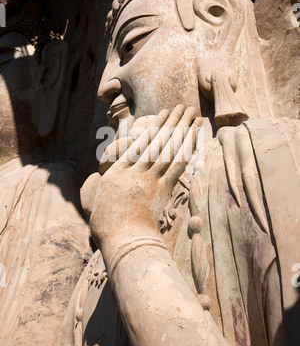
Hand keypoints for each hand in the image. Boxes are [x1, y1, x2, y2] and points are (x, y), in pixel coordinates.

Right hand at [89, 105, 201, 259]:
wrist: (121, 240)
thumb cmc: (106, 224)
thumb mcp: (95, 199)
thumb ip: (99, 183)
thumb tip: (100, 175)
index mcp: (118, 170)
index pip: (140, 142)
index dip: (156, 126)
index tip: (165, 113)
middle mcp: (135, 170)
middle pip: (158, 141)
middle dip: (173, 121)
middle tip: (185, 106)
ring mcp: (149, 179)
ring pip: (169, 149)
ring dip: (182, 129)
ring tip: (192, 114)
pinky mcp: (161, 191)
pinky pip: (177, 166)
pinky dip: (187, 149)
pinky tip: (194, 138)